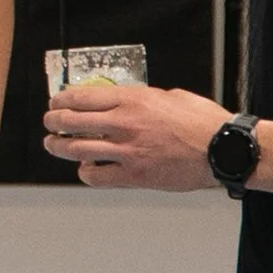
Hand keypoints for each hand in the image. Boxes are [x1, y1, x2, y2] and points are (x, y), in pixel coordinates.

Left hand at [41, 82, 228, 191]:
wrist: (223, 149)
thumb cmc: (202, 121)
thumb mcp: (169, 96)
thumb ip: (141, 98)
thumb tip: (125, 100)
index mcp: (131, 100)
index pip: (80, 97)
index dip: (61, 100)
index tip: (56, 102)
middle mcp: (123, 124)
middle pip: (70, 122)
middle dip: (53, 122)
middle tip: (50, 123)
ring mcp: (126, 152)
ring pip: (75, 149)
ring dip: (58, 147)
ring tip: (53, 145)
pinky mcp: (135, 176)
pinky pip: (96, 176)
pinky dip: (85, 172)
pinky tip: (86, 169)